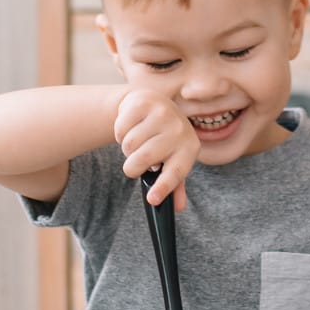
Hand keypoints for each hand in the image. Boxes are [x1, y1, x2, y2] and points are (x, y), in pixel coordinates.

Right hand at [115, 90, 196, 209]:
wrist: (153, 103)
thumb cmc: (163, 139)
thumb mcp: (173, 158)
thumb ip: (174, 183)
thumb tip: (177, 207)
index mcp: (190, 148)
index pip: (176, 172)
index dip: (164, 187)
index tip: (152, 200)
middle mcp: (179, 129)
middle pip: (144, 159)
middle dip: (132, 167)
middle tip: (133, 166)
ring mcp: (162, 113)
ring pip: (129, 144)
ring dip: (126, 149)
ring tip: (135, 143)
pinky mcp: (143, 102)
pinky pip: (121, 128)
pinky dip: (119, 133)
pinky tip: (130, 128)